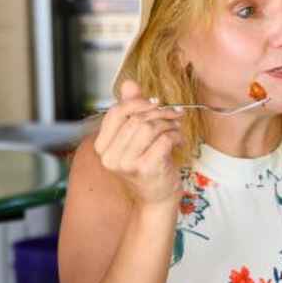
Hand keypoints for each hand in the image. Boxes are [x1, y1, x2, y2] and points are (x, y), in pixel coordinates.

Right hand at [94, 80, 183, 207]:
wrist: (157, 198)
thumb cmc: (147, 166)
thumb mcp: (136, 138)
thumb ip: (131, 110)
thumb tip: (128, 84)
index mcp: (102, 147)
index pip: (116, 112)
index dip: (138, 103)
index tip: (156, 103)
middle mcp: (110, 157)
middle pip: (135, 118)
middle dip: (159, 112)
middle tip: (174, 114)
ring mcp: (126, 164)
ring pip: (149, 127)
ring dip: (168, 123)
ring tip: (176, 128)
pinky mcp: (146, 168)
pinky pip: (163, 139)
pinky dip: (175, 136)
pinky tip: (179, 141)